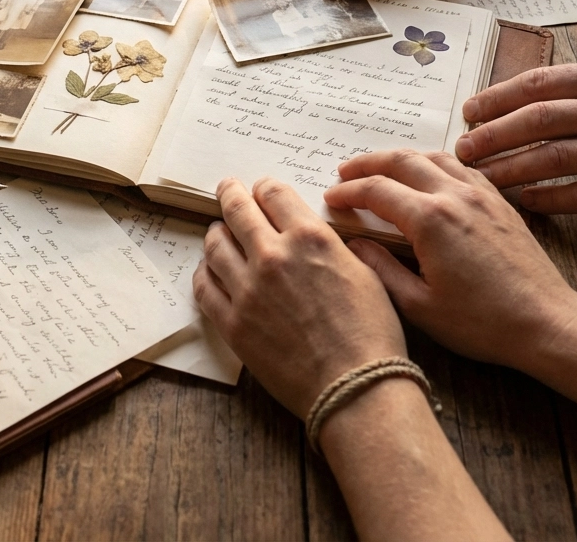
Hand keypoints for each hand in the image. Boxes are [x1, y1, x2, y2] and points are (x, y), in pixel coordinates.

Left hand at [193, 177, 405, 418]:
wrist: (356, 389)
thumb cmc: (371, 333)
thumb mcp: (364, 272)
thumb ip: (329, 245)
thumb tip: (308, 233)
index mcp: (309, 237)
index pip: (274, 193)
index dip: (265, 187)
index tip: (261, 189)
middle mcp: (273, 255)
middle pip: (238, 210)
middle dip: (231, 193)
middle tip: (226, 187)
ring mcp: (248, 289)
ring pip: (215, 245)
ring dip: (216, 232)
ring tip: (217, 230)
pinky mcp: (233, 323)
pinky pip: (205, 286)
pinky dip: (205, 272)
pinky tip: (209, 270)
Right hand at [324, 150, 576, 372]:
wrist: (547, 323)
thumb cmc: (484, 324)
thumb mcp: (420, 307)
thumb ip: (381, 270)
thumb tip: (355, 243)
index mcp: (430, 220)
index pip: (376, 190)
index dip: (348, 191)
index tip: (331, 198)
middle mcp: (454, 196)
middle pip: (401, 160)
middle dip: (367, 163)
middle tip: (344, 171)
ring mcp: (481, 194)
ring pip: (432, 156)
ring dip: (400, 157)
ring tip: (381, 169)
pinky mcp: (499, 201)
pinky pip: (461, 167)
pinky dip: (435, 163)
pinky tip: (428, 175)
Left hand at [454, 61, 576, 219]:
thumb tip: (524, 96)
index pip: (539, 83)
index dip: (497, 97)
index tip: (468, 110)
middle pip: (538, 120)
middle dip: (491, 135)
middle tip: (461, 148)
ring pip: (553, 159)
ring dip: (509, 169)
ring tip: (480, 178)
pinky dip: (548, 199)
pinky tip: (524, 202)